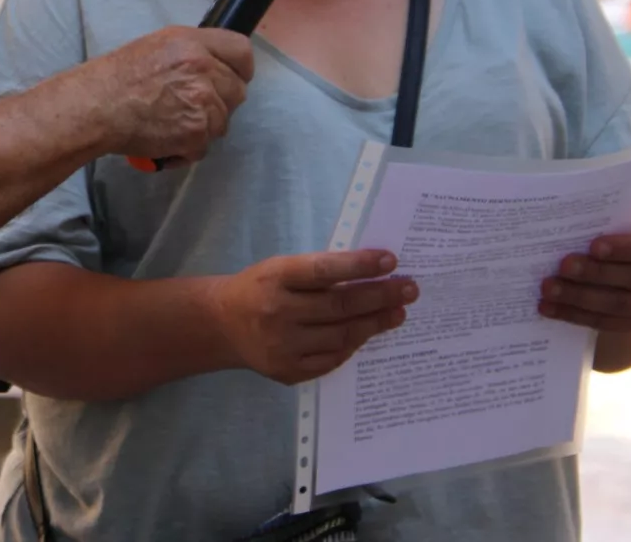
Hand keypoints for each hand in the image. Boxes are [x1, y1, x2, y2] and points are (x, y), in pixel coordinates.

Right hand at [80, 26, 253, 163]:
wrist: (96, 106)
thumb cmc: (117, 76)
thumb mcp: (158, 46)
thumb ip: (192, 52)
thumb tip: (214, 65)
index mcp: (193, 43)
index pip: (242, 52)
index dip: (240, 68)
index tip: (232, 78)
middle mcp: (203, 69)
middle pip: (237, 91)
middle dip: (220, 102)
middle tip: (192, 106)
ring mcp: (203, 102)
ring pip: (222, 122)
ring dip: (202, 128)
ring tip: (171, 124)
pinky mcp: (196, 133)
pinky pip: (204, 146)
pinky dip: (186, 150)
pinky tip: (165, 141)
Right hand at [206, 250, 416, 384]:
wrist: (222, 324)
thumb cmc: (260, 288)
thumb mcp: (280, 269)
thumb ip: (318, 272)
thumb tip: (373, 273)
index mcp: (274, 277)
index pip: (323, 270)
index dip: (359, 265)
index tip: (391, 260)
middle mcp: (277, 312)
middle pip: (339, 306)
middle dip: (380, 296)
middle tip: (409, 289)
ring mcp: (282, 346)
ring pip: (341, 336)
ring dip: (375, 323)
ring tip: (398, 312)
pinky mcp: (287, 371)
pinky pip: (332, 359)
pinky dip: (354, 345)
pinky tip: (368, 332)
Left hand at [539, 217, 630, 332]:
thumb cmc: (622, 232)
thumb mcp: (622, 219)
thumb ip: (602, 219)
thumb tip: (558, 215)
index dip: (625, 248)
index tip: (593, 245)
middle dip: (595, 273)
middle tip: (563, 266)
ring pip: (619, 305)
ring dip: (580, 297)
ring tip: (549, 289)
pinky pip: (606, 322)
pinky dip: (575, 315)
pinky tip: (549, 308)